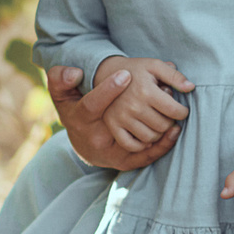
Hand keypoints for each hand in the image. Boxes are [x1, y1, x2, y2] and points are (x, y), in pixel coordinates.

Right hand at [46, 63, 183, 170]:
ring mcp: (111, 151)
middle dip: (148, 104)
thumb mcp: (62, 93)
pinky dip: (162, 145)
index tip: (125, 74)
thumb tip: (73, 73)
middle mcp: (96, 136)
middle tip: (164, 89)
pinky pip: (146, 156)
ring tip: (172, 109)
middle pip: (123, 120)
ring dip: (160, 125)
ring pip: (142, 138)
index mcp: (82, 115)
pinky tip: (173, 131)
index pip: (92, 104)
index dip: (107, 90)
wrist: (82, 141)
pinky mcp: (123, 161)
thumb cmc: (76, 109)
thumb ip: (60, 79)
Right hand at [94, 56, 192, 152]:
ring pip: (150, 137)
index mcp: (146, 91)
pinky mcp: (113, 125)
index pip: (175, 111)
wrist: (108, 73)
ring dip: (157, 133)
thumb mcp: (155, 66)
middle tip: (166, 114)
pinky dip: (141, 144)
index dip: (183, 112)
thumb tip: (191, 87)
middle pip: (163, 126)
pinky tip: (145, 133)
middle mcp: (133, 106)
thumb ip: (175, 76)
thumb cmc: (137, 70)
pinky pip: (131, 144)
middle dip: (169, 122)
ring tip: (156, 122)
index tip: (181, 110)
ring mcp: (121, 117)